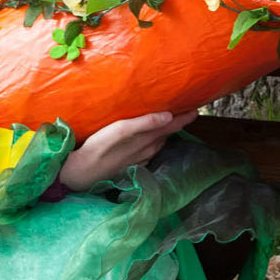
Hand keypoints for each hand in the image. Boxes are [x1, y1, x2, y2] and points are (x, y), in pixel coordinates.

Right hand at [58, 110, 195, 189]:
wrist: (82, 172)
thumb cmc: (99, 147)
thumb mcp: (121, 130)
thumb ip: (145, 122)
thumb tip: (169, 115)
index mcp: (148, 139)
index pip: (173, 125)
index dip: (185, 117)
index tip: (197, 107)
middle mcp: (148, 149)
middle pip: (168, 133)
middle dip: (177, 122)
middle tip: (184, 108)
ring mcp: (141, 158)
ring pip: (159, 142)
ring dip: (166, 131)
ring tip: (169, 119)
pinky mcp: (132, 163)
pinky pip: (149, 149)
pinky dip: (154, 140)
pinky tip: (149, 136)